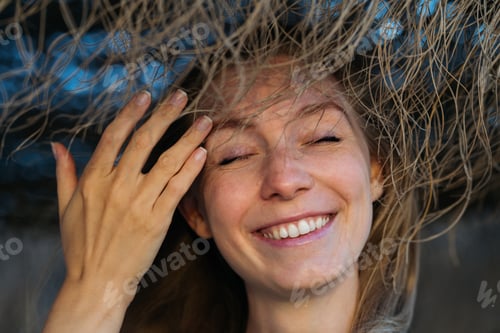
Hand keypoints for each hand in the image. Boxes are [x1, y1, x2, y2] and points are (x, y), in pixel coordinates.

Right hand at [51, 89, 211, 305]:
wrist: (96, 281)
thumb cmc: (80, 245)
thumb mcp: (65, 208)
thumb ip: (65, 173)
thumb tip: (57, 146)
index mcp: (93, 180)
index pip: (114, 137)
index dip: (131, 113)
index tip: (146, 95)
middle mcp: (116, 186)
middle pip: (144, 141)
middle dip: (165, 115)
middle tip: (181, 96)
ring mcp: (137, 203)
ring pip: (166, 162)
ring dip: (187, 139)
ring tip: (204, 122)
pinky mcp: (156, 221)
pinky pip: (176, 189)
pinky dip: (190, 169)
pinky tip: (202, 153)